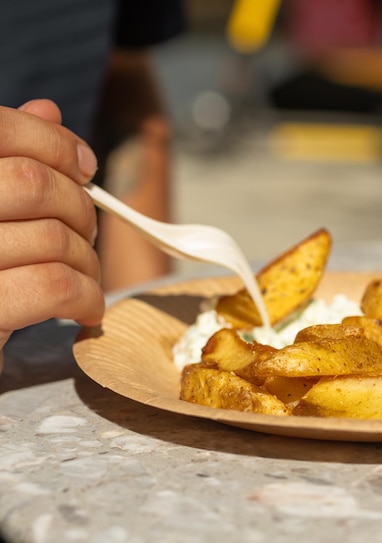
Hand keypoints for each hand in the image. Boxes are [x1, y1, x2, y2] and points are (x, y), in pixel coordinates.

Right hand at [0, 99, 104, 369]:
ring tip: (83, 277)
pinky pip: (57, 286)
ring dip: (89, 262)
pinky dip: (88, 297)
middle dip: (81, 209)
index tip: (86, 167)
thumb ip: (8, 158)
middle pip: (35, 183)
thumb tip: (48, 110)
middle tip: (86, 234)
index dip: (55, 143)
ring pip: (55, 238)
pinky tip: (86, 308)